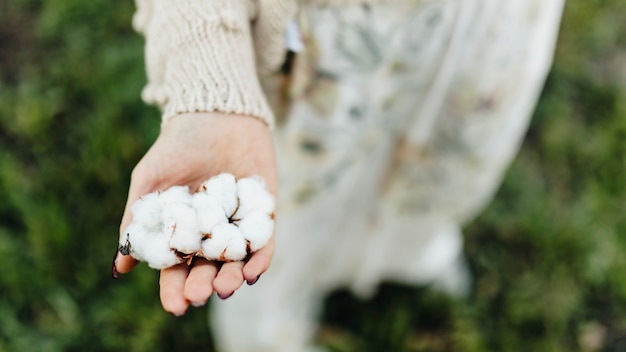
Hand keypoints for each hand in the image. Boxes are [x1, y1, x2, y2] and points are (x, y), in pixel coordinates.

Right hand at [113, 112, 277, 315]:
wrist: (216, 112)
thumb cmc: (176, 146)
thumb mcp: (149, 182)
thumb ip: (138, 220)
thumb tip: (120, 265)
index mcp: (182, 231)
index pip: (178, 268)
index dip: (175, 289)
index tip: (176, 306)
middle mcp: (211, 233)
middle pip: (208, 269)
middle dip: (203, 286)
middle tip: (199, 297)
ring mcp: (239, 223)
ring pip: (237, 260)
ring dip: (231, 278)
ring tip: (225, 288)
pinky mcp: (264, 212)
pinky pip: (264, 242)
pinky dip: (259, 259)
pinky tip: (252, 272)